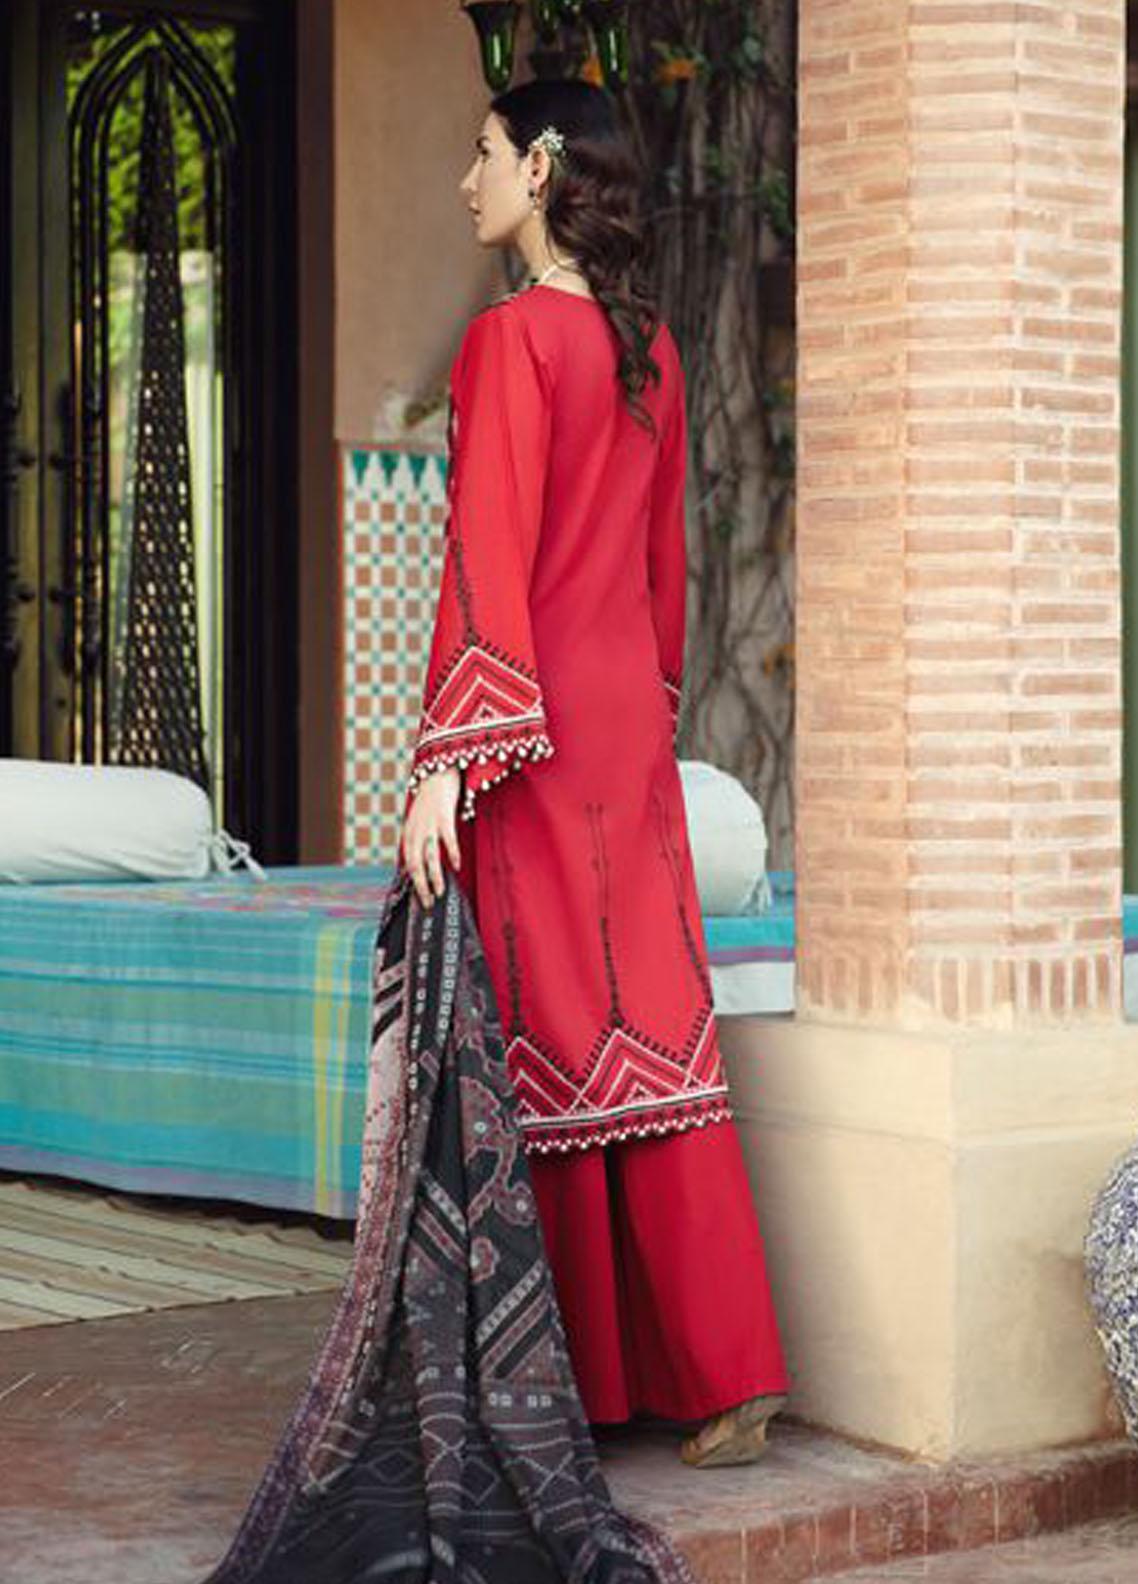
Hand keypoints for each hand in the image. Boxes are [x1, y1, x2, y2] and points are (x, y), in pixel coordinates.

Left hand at [401, 766, 461, 907]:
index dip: (415, 885)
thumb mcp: (419, 823)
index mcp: (409, 835)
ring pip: (429, 857)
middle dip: (421, 887)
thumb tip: (423, 864)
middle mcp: (415, 832)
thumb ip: (419, 841)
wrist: (437, 773)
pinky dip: (451, 853)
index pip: (409, 866)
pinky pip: (447, 839)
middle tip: (428, 904)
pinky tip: (456, 865)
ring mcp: (429, 825)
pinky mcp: (443, 817)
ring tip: (439, 892)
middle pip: (415, 866)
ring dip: (435, 877)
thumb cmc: (431, 802)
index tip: (422, 900)